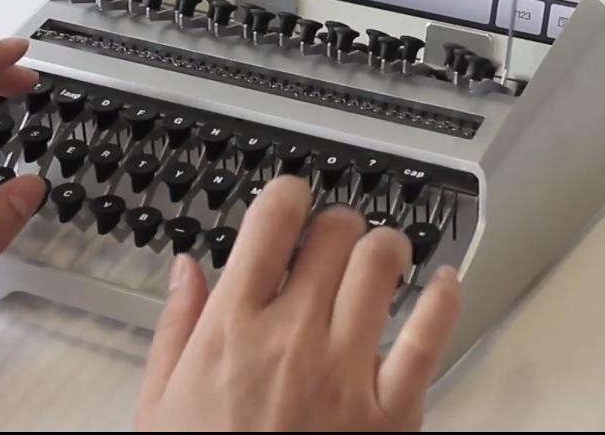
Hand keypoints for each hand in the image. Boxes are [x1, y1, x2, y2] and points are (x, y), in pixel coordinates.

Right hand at [136, 176, 461, 431]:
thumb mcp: (160, 403)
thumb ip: (175, 327)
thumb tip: (187, 270)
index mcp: (231, 329)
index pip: (273, 219)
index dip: (291, 192)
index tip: (295, 198)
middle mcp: (291, 338)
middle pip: (336, 232)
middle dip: (339, 223)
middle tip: (337, 237)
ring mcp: (345, 372)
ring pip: (384, 265)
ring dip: (388, 248)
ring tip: (384, 256)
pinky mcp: (391, 412)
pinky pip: (431, 335)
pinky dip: (444, 298)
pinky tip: (443, 285)